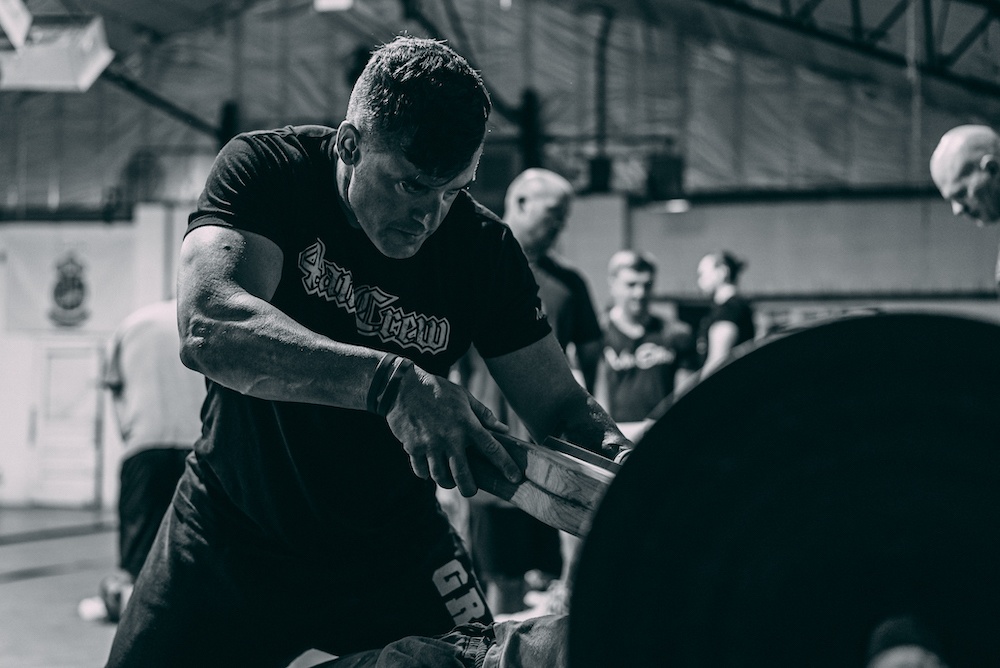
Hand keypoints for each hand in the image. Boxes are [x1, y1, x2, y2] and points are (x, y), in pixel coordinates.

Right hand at [385, 364, 522, 496]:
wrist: (403, 387)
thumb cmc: (438, 390)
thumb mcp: (464, 397)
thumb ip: (483, 414)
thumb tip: (503, 429)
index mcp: (467, 423)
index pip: (492, 448)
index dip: (505, 465)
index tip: (516, 478)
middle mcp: (450, 437)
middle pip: (463, 474)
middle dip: (469, 488)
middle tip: (470, 490)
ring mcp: (430, 444)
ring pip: (440, 476)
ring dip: (447, 482)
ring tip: (450, 480)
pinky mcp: (413, 448)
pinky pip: (421, 471)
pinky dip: (426, 473)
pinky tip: (429, 469)